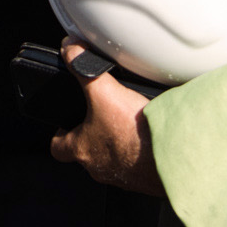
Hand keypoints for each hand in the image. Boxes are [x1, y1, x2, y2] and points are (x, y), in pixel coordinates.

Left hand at [48, 38, 163, 195]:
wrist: (169, 155)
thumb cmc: (134, 132)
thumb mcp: (104, 91)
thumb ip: (83, 67)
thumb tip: (71, 49)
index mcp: (82, 149)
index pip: (57, 147)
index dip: (59, 133)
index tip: (64, 124)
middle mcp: (98, 167)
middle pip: (86, 152)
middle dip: (93, 134)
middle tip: (101, 117)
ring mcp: (121, 175)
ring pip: (112, 159)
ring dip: (117, 143)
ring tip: (127, 123)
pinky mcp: (142, 177)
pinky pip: (136, 165)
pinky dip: (139, 151)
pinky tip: (148, 135)